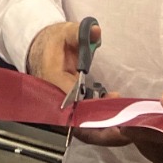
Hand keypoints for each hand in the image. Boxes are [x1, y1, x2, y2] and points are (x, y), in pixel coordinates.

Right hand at [27, 21, 129, 148]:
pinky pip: (83, 122)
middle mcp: (55, 99)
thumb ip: (80, 33)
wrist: (39, 48)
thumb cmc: (53, 41)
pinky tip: (114, 113)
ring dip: (103, 127)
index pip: (73, 102)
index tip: (112, 109)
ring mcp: (61, 107)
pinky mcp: (69, 109)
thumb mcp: (65, 32)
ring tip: (123, 115)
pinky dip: (99, 123)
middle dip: (101, 129)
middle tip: (123, 123)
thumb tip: (96, 32)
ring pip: (81, 127)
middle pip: (77, 124)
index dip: (93, 110)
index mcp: (53, 80)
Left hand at [105, 60, 162, 162]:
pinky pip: (162, 150)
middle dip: (134, 135)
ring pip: (158, 153)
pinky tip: (131, 121)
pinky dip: (144, 138)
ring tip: (116, 116)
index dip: (146, 134)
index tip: (124, 124)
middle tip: (110, 118)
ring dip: (135, 137)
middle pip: (161, 151)